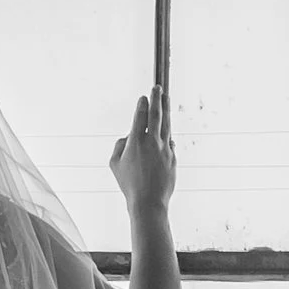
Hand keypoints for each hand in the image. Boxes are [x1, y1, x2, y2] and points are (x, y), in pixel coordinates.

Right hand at [109, 89, 175, 216]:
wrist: (149, 202)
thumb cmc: (128, 184)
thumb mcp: (114, 164)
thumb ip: (119, 146)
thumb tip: (129, 136)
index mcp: (136, 142)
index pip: (140, 116)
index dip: (142, 105)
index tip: (144, 97)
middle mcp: (152, 142)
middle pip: (156, 114)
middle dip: (157, 98)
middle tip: (158, 87)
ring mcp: (165, 149)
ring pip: (167, 124)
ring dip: (166, 109)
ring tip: (166, 98)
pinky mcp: (173, 157)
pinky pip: (170, 142)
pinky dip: (167, 136)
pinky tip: (166, 133)